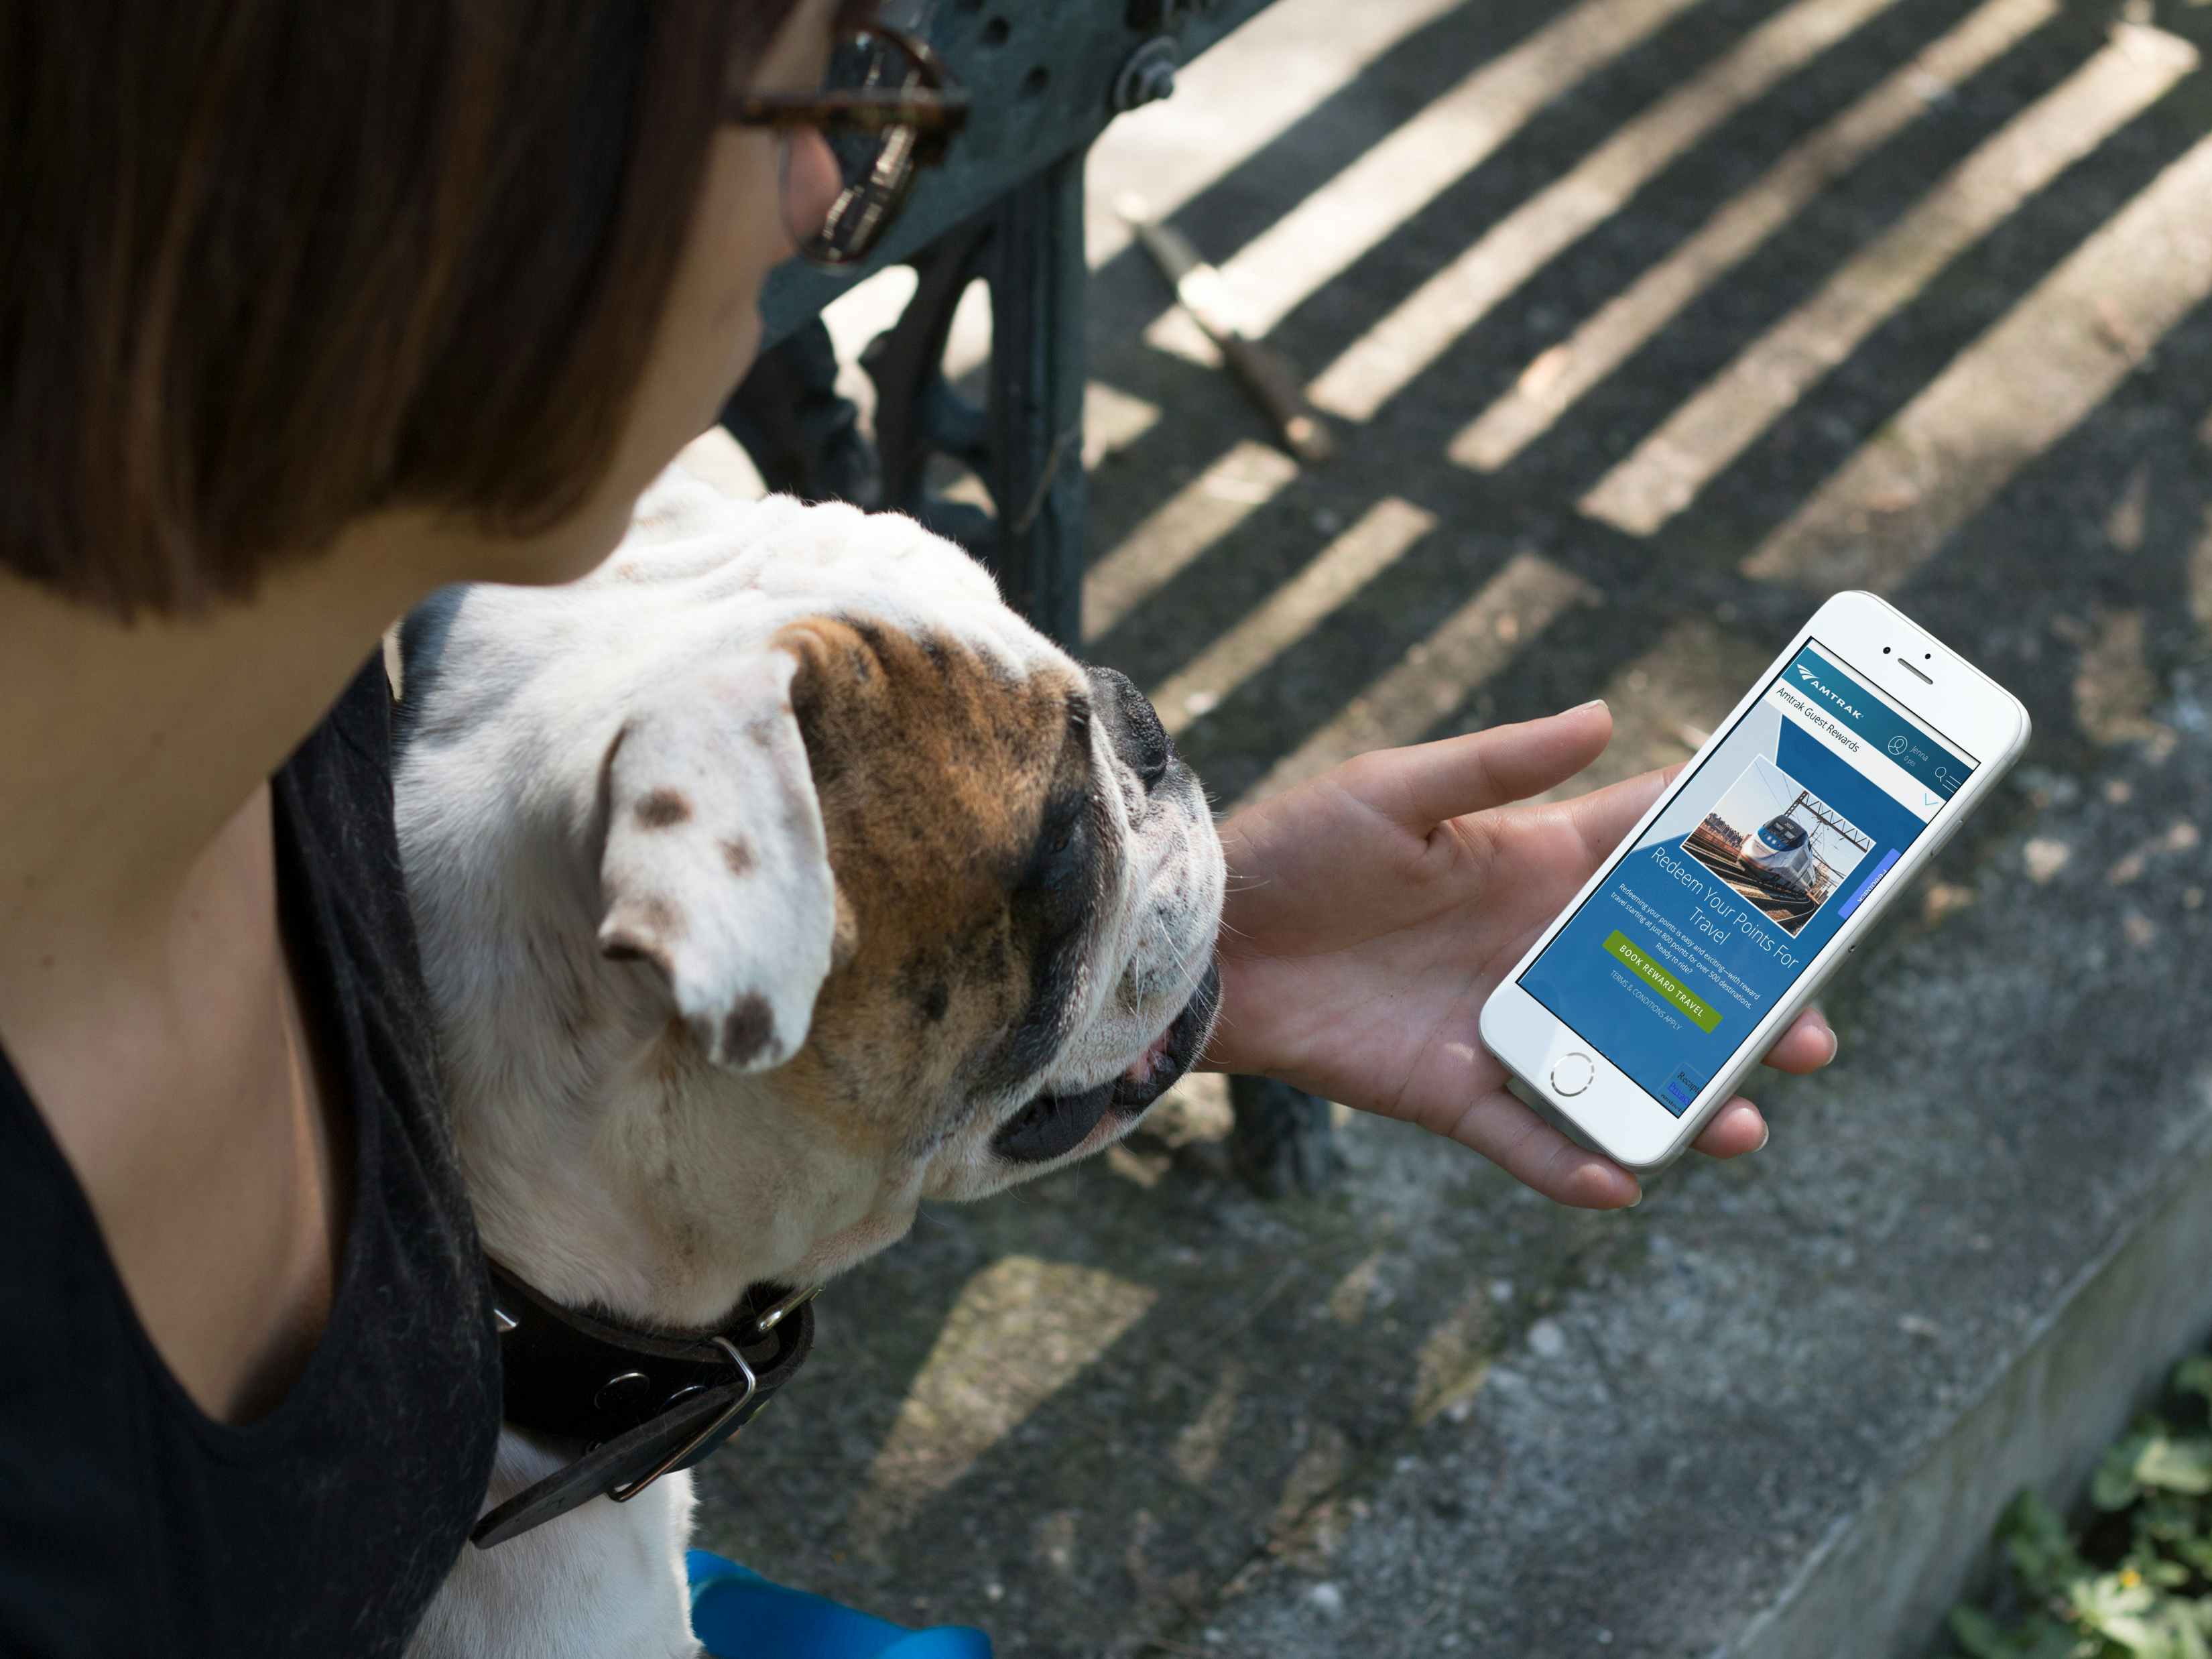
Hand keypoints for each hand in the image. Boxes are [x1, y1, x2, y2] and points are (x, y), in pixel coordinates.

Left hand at [1202, 702, 1837, 1208]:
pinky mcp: (1448, 1089)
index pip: (1653, 859)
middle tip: (1814, 1032)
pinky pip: (1526, 1136)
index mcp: (1533, 864)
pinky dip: (1572, 1164)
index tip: (1821, 879)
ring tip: (1743, 1123)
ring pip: (1617, 1067)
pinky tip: (1623, 1184)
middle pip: (1666, 980)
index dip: (1735, 866)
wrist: (1208, 940)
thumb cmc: (1298, 847)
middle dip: (1746, 1011)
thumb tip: (1605, 714)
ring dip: (1685, 1098)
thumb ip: (1500, 761)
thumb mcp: (1396, 788)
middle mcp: (1534, 948)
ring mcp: (1499, 1023)